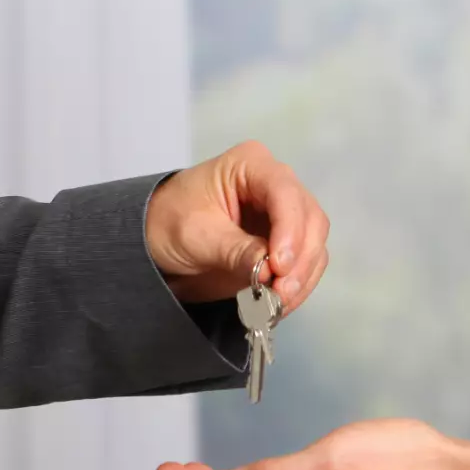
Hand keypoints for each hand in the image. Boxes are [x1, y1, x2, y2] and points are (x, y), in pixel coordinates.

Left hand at [146, 139, 329, 309]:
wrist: (155, 240)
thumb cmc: (169, 222)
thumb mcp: (196, 235)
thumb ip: (235, 251)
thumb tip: (270, 273)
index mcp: (252, 165)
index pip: (285, 192)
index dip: (290, 229)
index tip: (279, 267)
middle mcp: (276, 183)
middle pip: (309, 218)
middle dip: (300, 258)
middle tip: (281, 293)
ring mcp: (284, 213)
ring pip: (314, 241)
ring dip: (303, 275)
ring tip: (278, 304)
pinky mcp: (285, 241)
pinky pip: (305, 261)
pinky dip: (299, 284)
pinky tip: (279, 304)